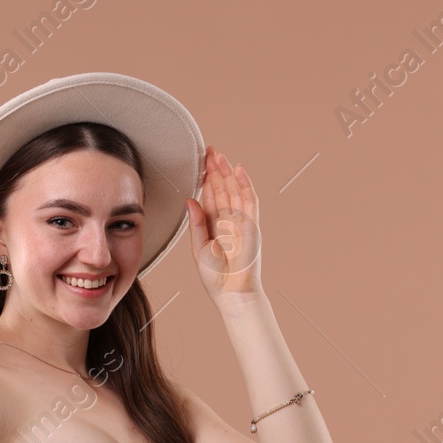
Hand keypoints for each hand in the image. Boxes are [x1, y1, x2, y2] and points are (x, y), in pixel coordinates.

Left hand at [184, 145, 262, 300]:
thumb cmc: (215, 276)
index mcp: (214, 225)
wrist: (232, 292)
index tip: (200, 163)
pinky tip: (238, 170)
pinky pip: (250, 200)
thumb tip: (190, 200)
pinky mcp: (252, 225)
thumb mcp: (199, 247)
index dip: (206, 180)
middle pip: (222, 189)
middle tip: (208, 150)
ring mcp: (241, 221)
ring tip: (219, 155)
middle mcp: (228, 220)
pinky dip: (245, 185)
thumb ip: (196, 223)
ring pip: (234, 190)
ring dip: (227, 172)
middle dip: (216, 170)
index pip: (210, 196)